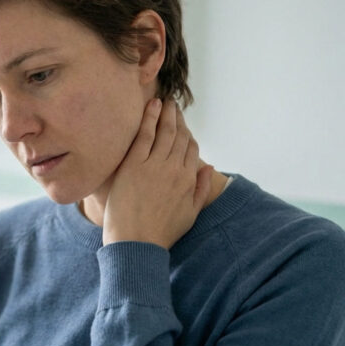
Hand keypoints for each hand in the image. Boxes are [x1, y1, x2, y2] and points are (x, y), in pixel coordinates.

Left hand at [102, 98, 214, 248]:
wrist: (136, 244)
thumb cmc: (160, 233)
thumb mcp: (190, 214)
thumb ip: (202, 189)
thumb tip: (209, 167)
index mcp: (188, 180)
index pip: (191, 149)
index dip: (187, 134)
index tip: (182, 124)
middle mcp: (174, 169)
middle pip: (179, 136)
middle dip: (177, 118)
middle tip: (173, 104)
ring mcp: (154, 165)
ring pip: (164, 132)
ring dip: (166, 113)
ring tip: (164, 101)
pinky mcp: (134, 165)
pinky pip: (144, 135)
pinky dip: (149, 118)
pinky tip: (151, 105)